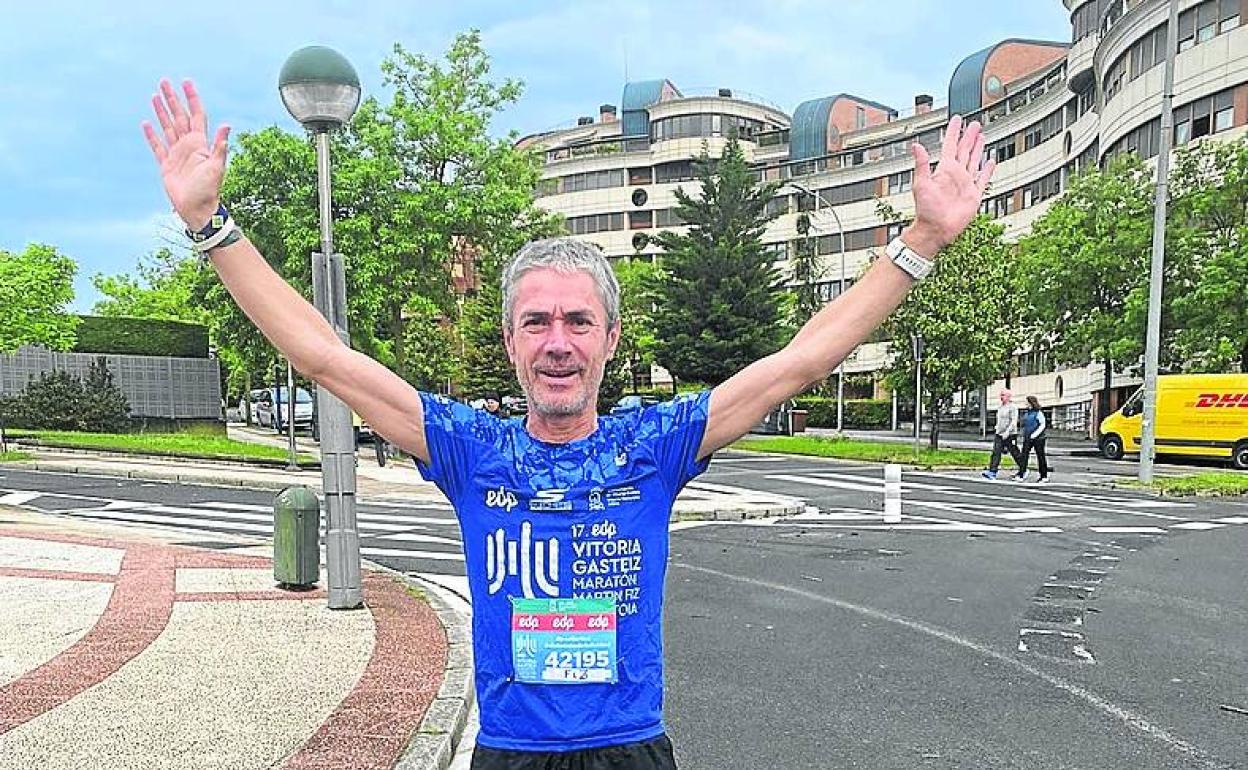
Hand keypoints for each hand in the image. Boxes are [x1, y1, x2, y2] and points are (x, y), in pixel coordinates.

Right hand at [141, 79, 229, 230]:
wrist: (197, 210)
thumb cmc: (209, 191)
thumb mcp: (217, 167)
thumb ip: (219, 146)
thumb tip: (226, 125)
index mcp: (200, 144)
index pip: (195, 115)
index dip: (191, 98)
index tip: (186, 82)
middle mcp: (188, 146)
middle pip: (178, 116)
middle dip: (172, 99)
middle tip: (164, 81)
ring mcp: (176, 154)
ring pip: (167, 127)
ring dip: (162, 112)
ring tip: (155, 95)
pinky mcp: (166, 165)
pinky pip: (157, 146)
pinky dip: (151, 135)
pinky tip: (146, 123)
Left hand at [905, 116, 995, 255]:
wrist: (936, 229)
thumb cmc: (926, 210)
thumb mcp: (921, 184)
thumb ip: (921, 164)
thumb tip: (916, 145)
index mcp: (944, 169)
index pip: (950, 145)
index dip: (954, 132)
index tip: (957, 119)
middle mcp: (955, 174)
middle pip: (964, 150)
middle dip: (969, 136)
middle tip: (974, 124)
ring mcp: (965, 184)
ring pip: (974, 161)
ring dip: (978, 149)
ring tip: (982, 137)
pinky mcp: (974, 195)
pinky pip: (983, 179)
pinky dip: (987, 170)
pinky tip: (990, 161)